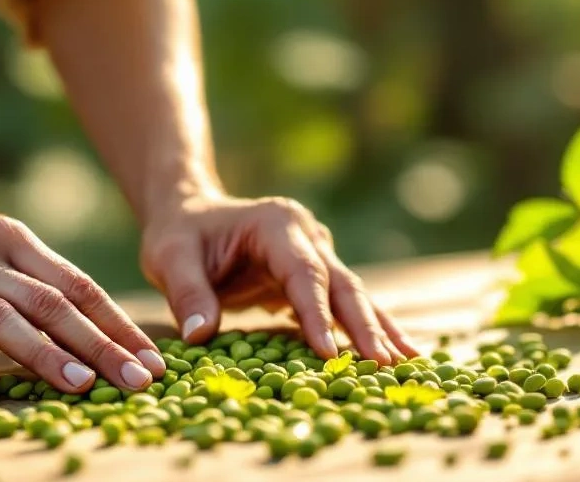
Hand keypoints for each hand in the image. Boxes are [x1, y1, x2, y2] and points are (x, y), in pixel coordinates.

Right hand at [0, 182, 165, 392]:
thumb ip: (39, 279)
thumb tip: (101, 328)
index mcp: (13, 240)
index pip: (77, 285)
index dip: (116, 324)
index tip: (151, 360)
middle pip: (48, 303)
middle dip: (98, 345)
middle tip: (134, 380)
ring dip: (42, 353)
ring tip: (80, 384)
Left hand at [139, 193, 419, 363]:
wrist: (189, 214)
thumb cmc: (179, 235)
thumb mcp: (170, 258)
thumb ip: (188, 294)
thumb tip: (199, 336)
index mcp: (277, 223)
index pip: (303, 272)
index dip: (316, 313)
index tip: (328, 352)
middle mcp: (307, 234)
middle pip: (342, 283)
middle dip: (363, 325)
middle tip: (383, 364)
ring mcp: (318, 252)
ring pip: (353, 294)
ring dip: (377, 328)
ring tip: (408, 361)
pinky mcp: (318, 274)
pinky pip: (345, 304)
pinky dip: (369, 327)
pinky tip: (397, 352)